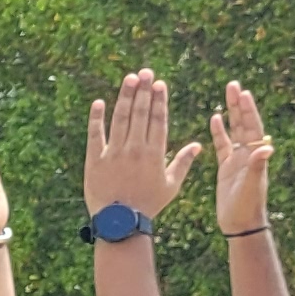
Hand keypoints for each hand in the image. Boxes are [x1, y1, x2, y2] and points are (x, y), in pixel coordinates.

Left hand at [85, 69, 203, 221]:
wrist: (120, 223)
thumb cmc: (148, 205)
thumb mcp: (171, 185)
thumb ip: (183, 162)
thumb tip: (200, 145)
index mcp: (155, 154)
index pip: (158, 120)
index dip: (159, 100)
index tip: (159, 84)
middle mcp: (135, 149)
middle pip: (140, 113)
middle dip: (143, 90)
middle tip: (145, 72)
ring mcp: (114, 153)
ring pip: (120, 118)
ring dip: (125, 96)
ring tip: (129, 79)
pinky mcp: (94, 160)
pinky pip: (95, 134)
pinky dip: (96, 118)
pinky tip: (99, 103)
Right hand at [211, 82, 271, 232]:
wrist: (240, 224)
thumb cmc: (247, 207)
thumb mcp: (252, 185)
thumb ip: (258, 166)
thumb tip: (267, 147)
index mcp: (254, 156)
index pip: (252, 127)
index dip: (248, 110)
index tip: (243, 93)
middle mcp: (248, 154)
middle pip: (244, 123)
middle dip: (239, 104)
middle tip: (234, 85)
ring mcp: (237, 159)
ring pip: (234, 130)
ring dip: (231, 112)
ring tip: (227, 94)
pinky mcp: (227, 167)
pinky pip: (223, 144)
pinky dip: (220, 131)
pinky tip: (215, 118)